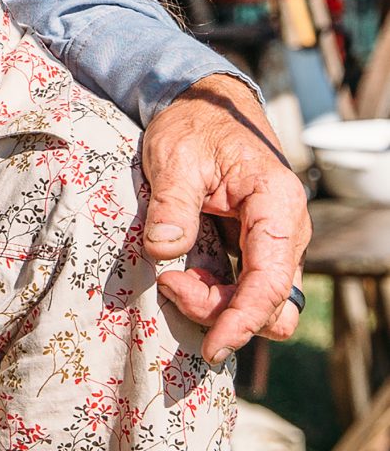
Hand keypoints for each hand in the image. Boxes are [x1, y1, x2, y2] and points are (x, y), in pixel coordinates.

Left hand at [141, 74, 310, 361]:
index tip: (212, 346)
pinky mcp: (256, 247)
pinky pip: (248, 288)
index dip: (242, 320)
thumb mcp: (175, 157)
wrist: (204, 104)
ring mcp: (274, 242)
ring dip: (219, 306)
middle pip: (273, 305)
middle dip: (222, 313)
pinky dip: (218, 295)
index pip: (272, 281)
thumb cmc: (194, 124)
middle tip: (168, 283)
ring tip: (172, 278)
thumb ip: (172, 205)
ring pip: (263, 303)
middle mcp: (287, 230)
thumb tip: (163, 251)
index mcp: (276, 205)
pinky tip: (183, 277)